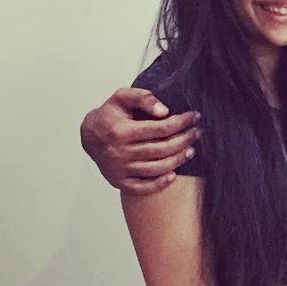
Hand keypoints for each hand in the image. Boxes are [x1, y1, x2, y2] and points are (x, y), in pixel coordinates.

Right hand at [80, 87, 199, 194]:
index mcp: (120, 131)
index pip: (160, 128)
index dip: (181, 122)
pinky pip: (143, 187)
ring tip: (191, 150)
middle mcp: (119, 152)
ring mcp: (119, 169)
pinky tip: (174, 174)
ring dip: (178, 160)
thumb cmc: (109, 115)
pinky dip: (160, 183)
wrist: (89, 136)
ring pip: (156, 168)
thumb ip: (143, 98)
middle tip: (197, 133)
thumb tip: (164, 110)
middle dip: (184, 140)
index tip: (194, 117)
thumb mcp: (121, 98)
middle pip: (162, 149)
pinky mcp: (119, 181)